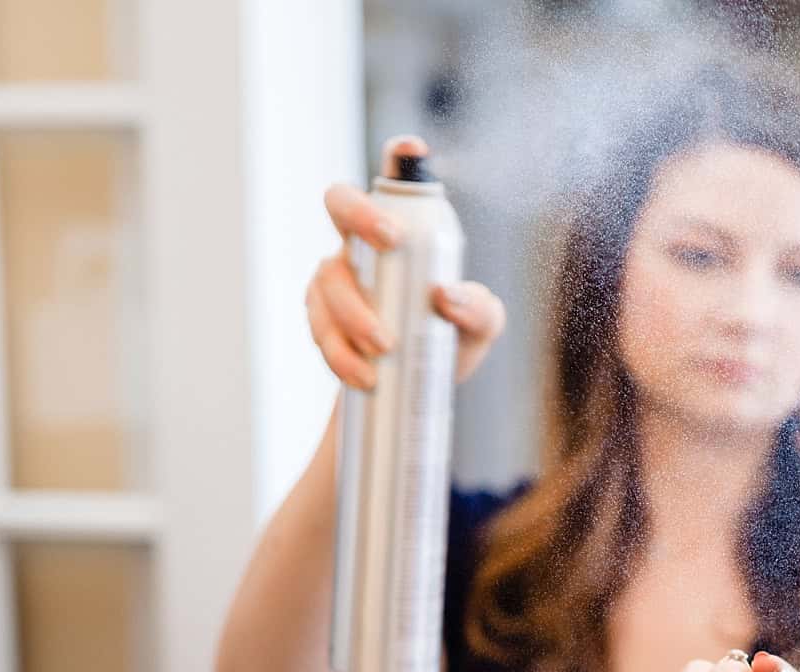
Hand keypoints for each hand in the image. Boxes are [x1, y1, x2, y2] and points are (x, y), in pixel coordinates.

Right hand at [310, 135, 503, 389]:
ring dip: (355, 310)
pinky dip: (342, 352)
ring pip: (329, 276)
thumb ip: (479, 309)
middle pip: (340, 202)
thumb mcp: (479, 327)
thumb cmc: (448, 341)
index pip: (398, 183)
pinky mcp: (320, 316)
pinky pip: (320, 326)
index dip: (401, 157)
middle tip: (392, 241)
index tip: (411, 150)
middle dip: (360, 213)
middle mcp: (362, 242)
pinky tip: (365, 374)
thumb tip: (445, 295)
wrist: (412, 393)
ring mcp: (335, 276)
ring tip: (385, 346)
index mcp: (404, 231)